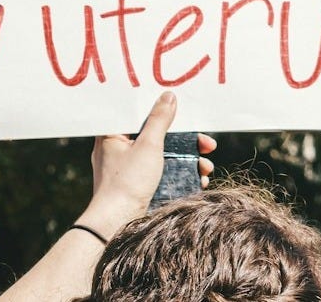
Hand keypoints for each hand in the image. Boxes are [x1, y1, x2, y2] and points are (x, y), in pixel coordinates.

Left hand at [77, 92, 215, 238]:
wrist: (115, 224)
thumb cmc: (126, 182)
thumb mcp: (148, 145)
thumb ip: (159, 119)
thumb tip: (169, 95)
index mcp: (113, 134)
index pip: (142, 115)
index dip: (166, 114)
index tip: (187, 115)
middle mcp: (118, 149)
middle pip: (158, 137)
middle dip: (186, 142)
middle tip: (208, 145)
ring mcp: (127, 169)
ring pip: (163, 157)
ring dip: (188, 161)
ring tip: (207, 168)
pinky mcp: (136, 186)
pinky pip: (160, 173)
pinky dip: (178, 175)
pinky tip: (198, 181)